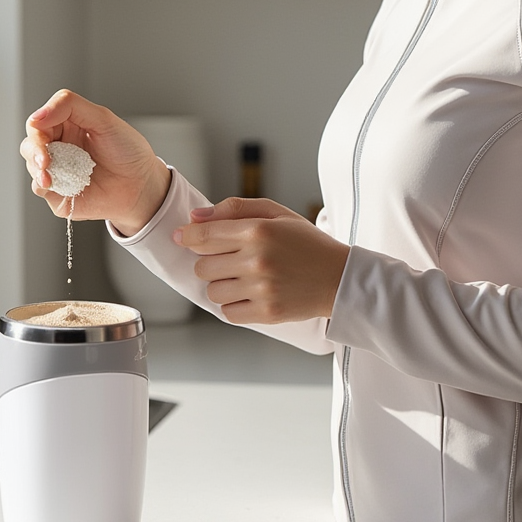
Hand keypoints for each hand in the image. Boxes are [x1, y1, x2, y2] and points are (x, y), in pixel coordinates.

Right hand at [20, 90, 170, 234]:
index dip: (37, 125)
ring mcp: (58, 171)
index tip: (41, 128)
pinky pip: (40, 188)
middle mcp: (60, 148)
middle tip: (45, 160)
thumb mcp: (103, 118)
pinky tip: (58, 183)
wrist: (142, 185)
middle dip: (35, 150)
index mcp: (67, 126)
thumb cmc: (128, 151)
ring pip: (31, 165)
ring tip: (50, 175)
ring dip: (37, 168)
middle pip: (30, 143)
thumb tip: (36, 116)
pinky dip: (44, 184)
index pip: (40, 121)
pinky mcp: (59, 194)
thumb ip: (69, 106)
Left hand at [173, 197, 348, 324]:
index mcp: (257, 230)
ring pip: (212, 291)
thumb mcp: (276, 213)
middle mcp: (257, 259)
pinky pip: (228, 313)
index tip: (182, 237)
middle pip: (202, 266)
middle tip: (230, 259)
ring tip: (242, 278)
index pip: (203, 236)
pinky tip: (250, 294)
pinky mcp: (267, 313)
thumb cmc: (306, 243)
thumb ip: (234, 209)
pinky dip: (233, 305)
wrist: (340, 277)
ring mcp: (262, 289)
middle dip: (210, 262)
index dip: (187, 236)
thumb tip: (195, 218)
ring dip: (221, 285)